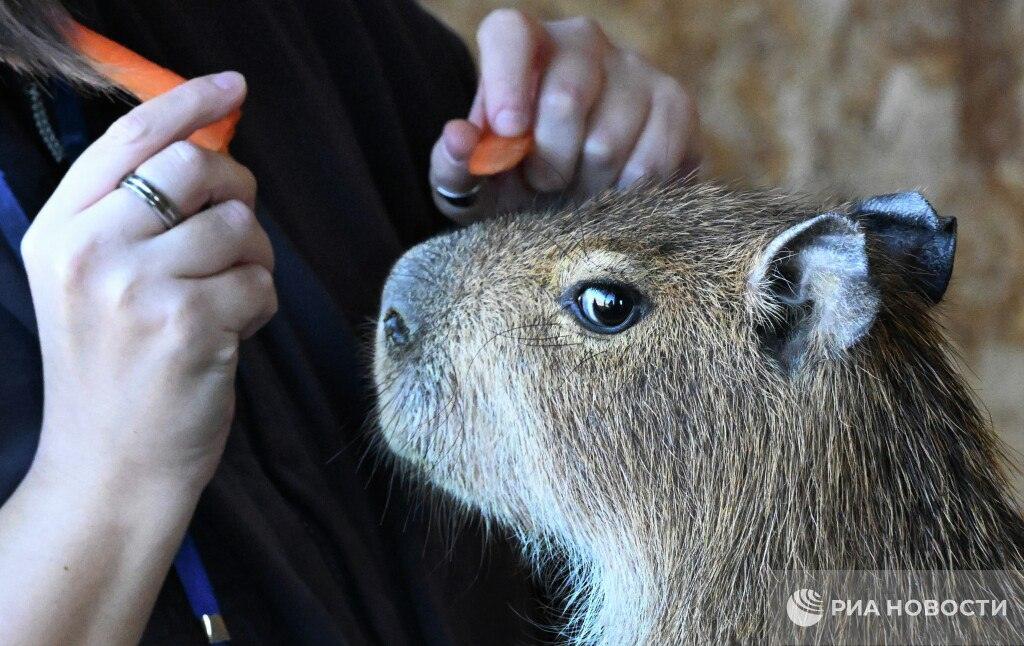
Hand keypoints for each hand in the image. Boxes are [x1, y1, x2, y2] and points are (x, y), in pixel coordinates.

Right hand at [20, 72, 275, 493]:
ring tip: (225, 301)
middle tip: (236, 234)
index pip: (129, 139)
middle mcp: (88, 251)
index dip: (187, 103)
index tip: (232, 85)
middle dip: (238, 191)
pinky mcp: (188, 325)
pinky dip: (260, 307)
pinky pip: (261, 283)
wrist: (110, 467)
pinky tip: (228, 337)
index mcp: (59, 231)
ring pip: (239, 226)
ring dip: (253, 261)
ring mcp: (135, 288)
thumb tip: (212, 149)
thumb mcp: (95, 284)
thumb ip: (136, 217)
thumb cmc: (117, 373)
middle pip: (196, 166)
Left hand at [430, 10, 697, 222]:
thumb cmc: (516, 184)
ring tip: (580, 188)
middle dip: (548, 162)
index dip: (507, 81)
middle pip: (566, 98)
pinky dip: (627, 195)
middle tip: (545, 183)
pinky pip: (652, 162)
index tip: (508, 132)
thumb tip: (460, 139)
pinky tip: (616, 192)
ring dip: (587, 187)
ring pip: (608, 141)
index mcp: (523, 45)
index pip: (511, 34)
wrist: (582, 201)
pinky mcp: (676, 103)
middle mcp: (582, 41)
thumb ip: (454, 164)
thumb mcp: (473, 184)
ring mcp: (635, 67)